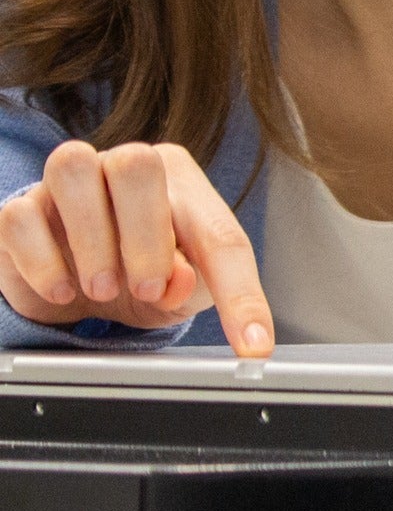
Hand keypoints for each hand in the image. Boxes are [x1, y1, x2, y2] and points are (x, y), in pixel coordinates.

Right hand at [0, 140, 274, 355]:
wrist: (76, 284)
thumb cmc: (140, 273)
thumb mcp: (182, 288)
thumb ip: (193, 285)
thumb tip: (179, 281)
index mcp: (182, 183)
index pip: (220, 233)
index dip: (240, 293)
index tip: (253, 345)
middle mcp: (124, 167)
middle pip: (138, 165)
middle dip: (146, 237)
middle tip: (145, 290)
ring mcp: (68, 182)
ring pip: (72, 167)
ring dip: (91, 238)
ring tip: (102, 288)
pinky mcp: (20, 207)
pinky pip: (20, 216)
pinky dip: (42, 261)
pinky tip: (61, 289)